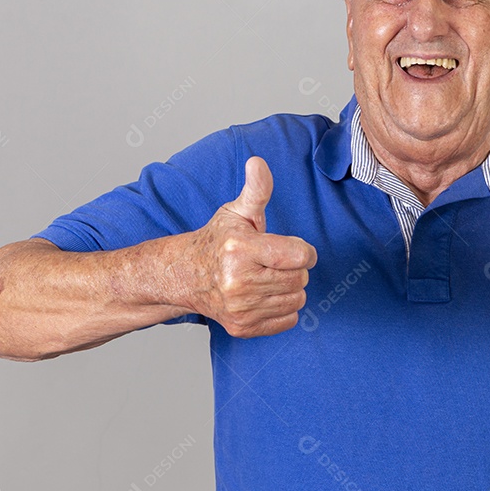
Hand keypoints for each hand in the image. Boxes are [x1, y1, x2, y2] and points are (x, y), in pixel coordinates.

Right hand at [182, 156, 316, 337]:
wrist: (187, 276)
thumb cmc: (218, 241)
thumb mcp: (237, 212)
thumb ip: (256, 190)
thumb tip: (258, 162)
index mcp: (240, 250)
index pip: (301, 255)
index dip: (303, 250)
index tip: (289, 247)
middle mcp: (239, 282)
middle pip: (300, 278)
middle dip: (294, 268)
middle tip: (273, 262)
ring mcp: (240, 308)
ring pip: (297, 299)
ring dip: (290, 288)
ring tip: (267, 277)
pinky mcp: (242, 327)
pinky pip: (288, 320)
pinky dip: (283, 308)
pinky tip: (264, 296)